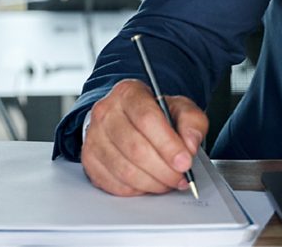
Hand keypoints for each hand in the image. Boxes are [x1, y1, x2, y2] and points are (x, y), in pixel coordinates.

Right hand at [81, 79, 208, 196]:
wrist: (128, 119)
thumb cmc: (154, 115)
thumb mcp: (180, 109)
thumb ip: (192, 123)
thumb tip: (190, 145)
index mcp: (128, 93)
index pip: (147, 119)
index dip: (168, 145)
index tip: (185, 162)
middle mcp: (106, 112)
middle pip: (135, 148)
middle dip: (163, 169)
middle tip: (181, 177)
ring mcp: (93, 136)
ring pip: (124, 170)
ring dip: (152, 182)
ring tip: (168, 181)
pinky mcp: (89, 160)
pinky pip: (114, 183)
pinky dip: (136, 190)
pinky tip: (149, 182)